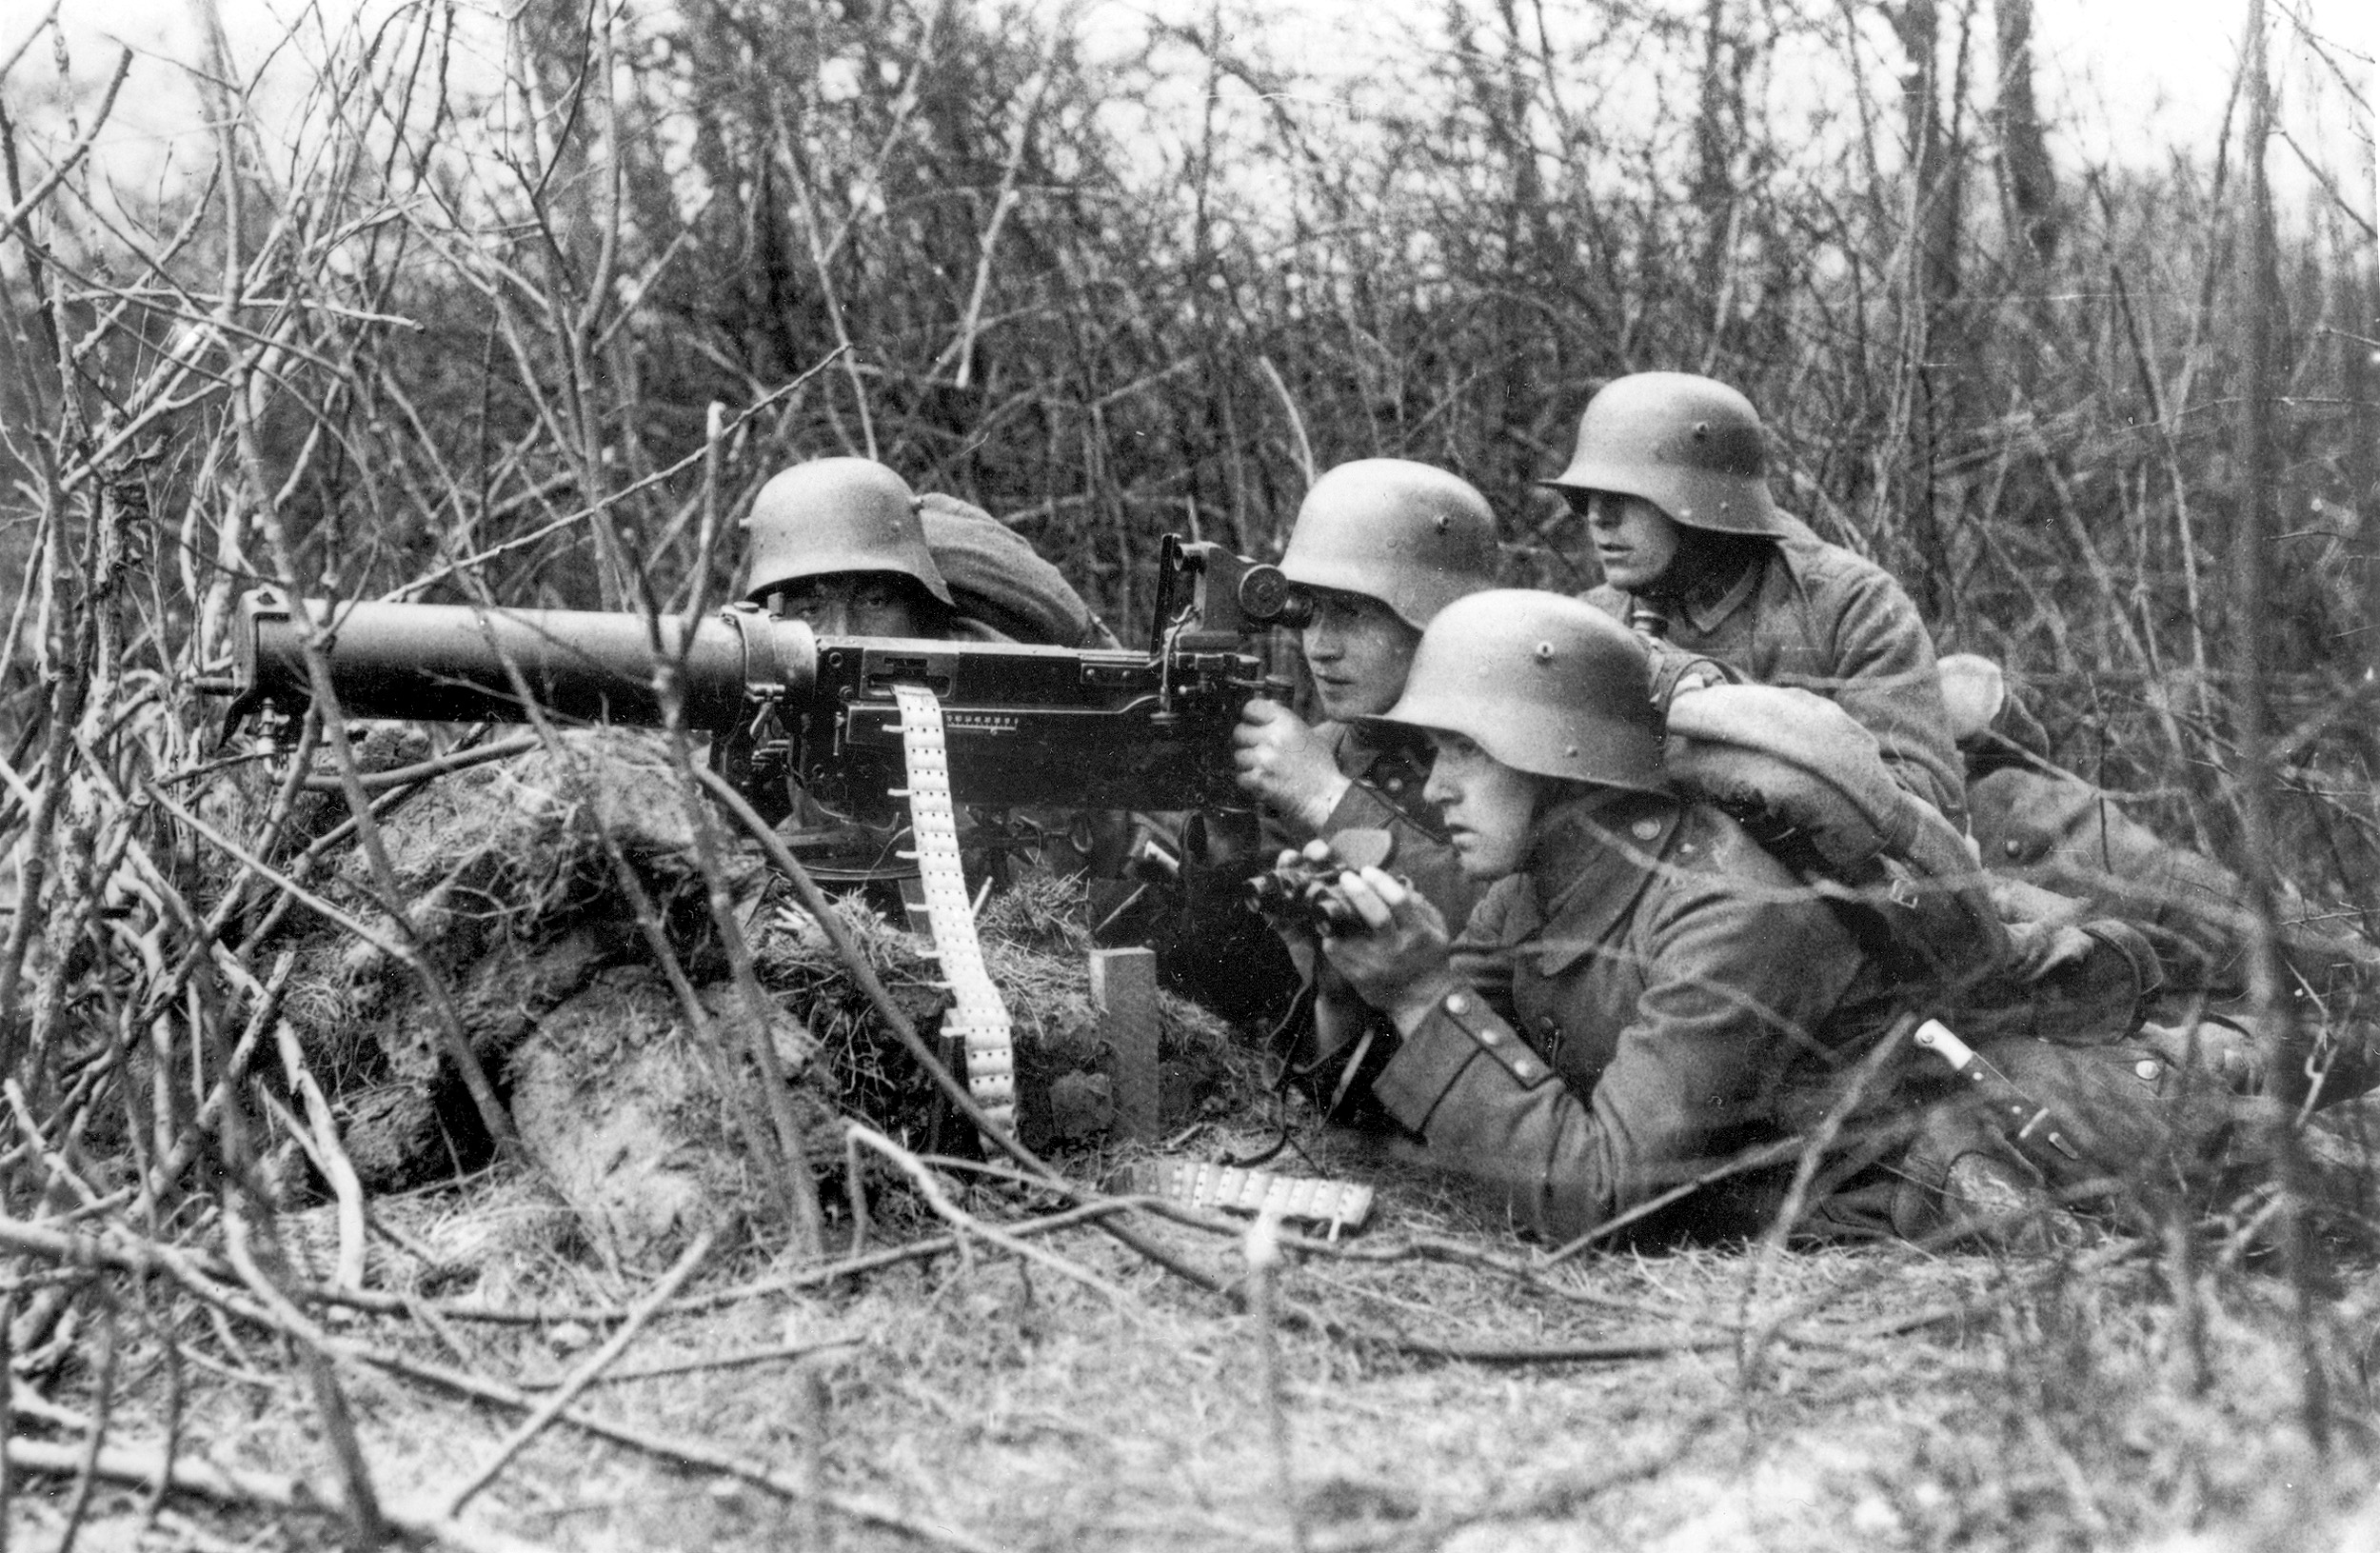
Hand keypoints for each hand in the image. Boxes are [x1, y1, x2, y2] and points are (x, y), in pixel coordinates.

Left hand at [1233, 699, 1349, 832]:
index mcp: (1285, 721)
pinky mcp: (1258, 779)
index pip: (1251, 707)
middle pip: (1239, 732)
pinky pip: (1240, 777)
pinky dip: (1250, 783)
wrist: (1325, 797)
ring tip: (1266, 771)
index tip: (1254, 726)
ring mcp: (1264, 758)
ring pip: (1238, 756)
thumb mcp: (1310, 735)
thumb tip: (1267, 708)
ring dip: (1249, 765)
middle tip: (1261, 754)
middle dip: (1248, 744)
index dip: (1250, 718)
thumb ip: (1285, 722)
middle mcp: (1273, 736)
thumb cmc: (1320, 767)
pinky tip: (1265, 783)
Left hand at [1318, 866, 1458, 1030]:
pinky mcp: (1359, 979)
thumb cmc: (1430, 957)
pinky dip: (1331, 937)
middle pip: (1375, 915)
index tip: (1367, 870)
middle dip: (1358, 891)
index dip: (1381, 881)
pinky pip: (1336, 952)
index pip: (1400, 901)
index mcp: (1420, 934)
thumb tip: (1398, 880)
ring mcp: (1377, 966)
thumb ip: (1421, 904)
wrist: (1424, 1002)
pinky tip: (1331, 928)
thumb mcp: (1437, 929)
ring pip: (1349, 934)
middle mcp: (1398, 950)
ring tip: (1332, 901)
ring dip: (1337, 914)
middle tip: (1346, 877)